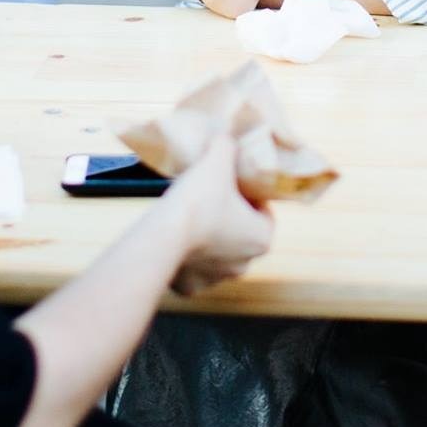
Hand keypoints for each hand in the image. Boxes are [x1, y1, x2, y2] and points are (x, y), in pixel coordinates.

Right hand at [166, 135, 274, 295]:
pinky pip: (192, 270)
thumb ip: (226, 146)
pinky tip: (175, 240)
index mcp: (262, 237)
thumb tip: (225, 139)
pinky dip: (185, 258)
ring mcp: (216, 279)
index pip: (263, 212)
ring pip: (216, 254)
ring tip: (189, 218)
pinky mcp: (190, 287)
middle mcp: (244, 264)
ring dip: (207, 240)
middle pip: (240, 234)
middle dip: (228, 218)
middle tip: (209, 198)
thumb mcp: (218, 160)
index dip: (249, 195)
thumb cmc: (199, 199)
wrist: (163, 235)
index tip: (232, 184)